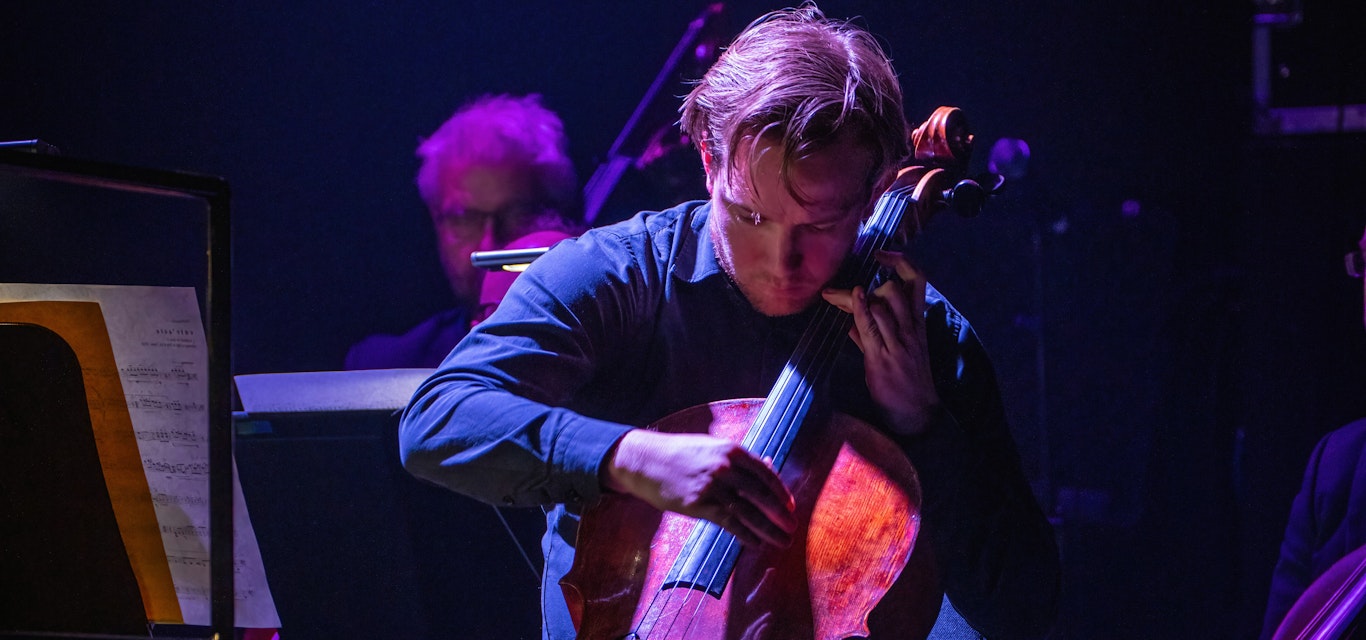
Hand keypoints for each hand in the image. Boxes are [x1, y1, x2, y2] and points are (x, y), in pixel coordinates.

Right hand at [603, 429, 796, 547]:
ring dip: (769, 529)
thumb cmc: (680, 454)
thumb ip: (740, 459)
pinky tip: (756, 543)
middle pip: (762, 495)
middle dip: (780, 514)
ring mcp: (713, 486)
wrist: (646, 461)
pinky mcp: (699, 504)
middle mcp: (725, 467)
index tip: (791, 507)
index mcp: (731, 450)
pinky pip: (730, 522)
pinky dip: (746, 535)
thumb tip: (770, 466)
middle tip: (792, 528)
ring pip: (749, 511)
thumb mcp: (713, 447)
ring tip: (781, 541)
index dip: (781, 493)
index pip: (766, 474)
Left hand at [821, 250, 940, 434]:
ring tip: (832, 296)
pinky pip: (871, 326)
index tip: (882, 255)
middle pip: (895, 289)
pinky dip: (860, 309)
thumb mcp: (897, 353)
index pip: (917, 282)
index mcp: (917, 324)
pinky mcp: (883, 356)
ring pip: (882, 304)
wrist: (918, 414)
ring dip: (853, 298)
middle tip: (846, 288)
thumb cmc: (907, 384)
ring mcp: (899, 342)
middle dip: (871, 282)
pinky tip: (851, 296)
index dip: (901, 263)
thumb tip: (851, 324)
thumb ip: (872, 336)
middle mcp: (911, 329)